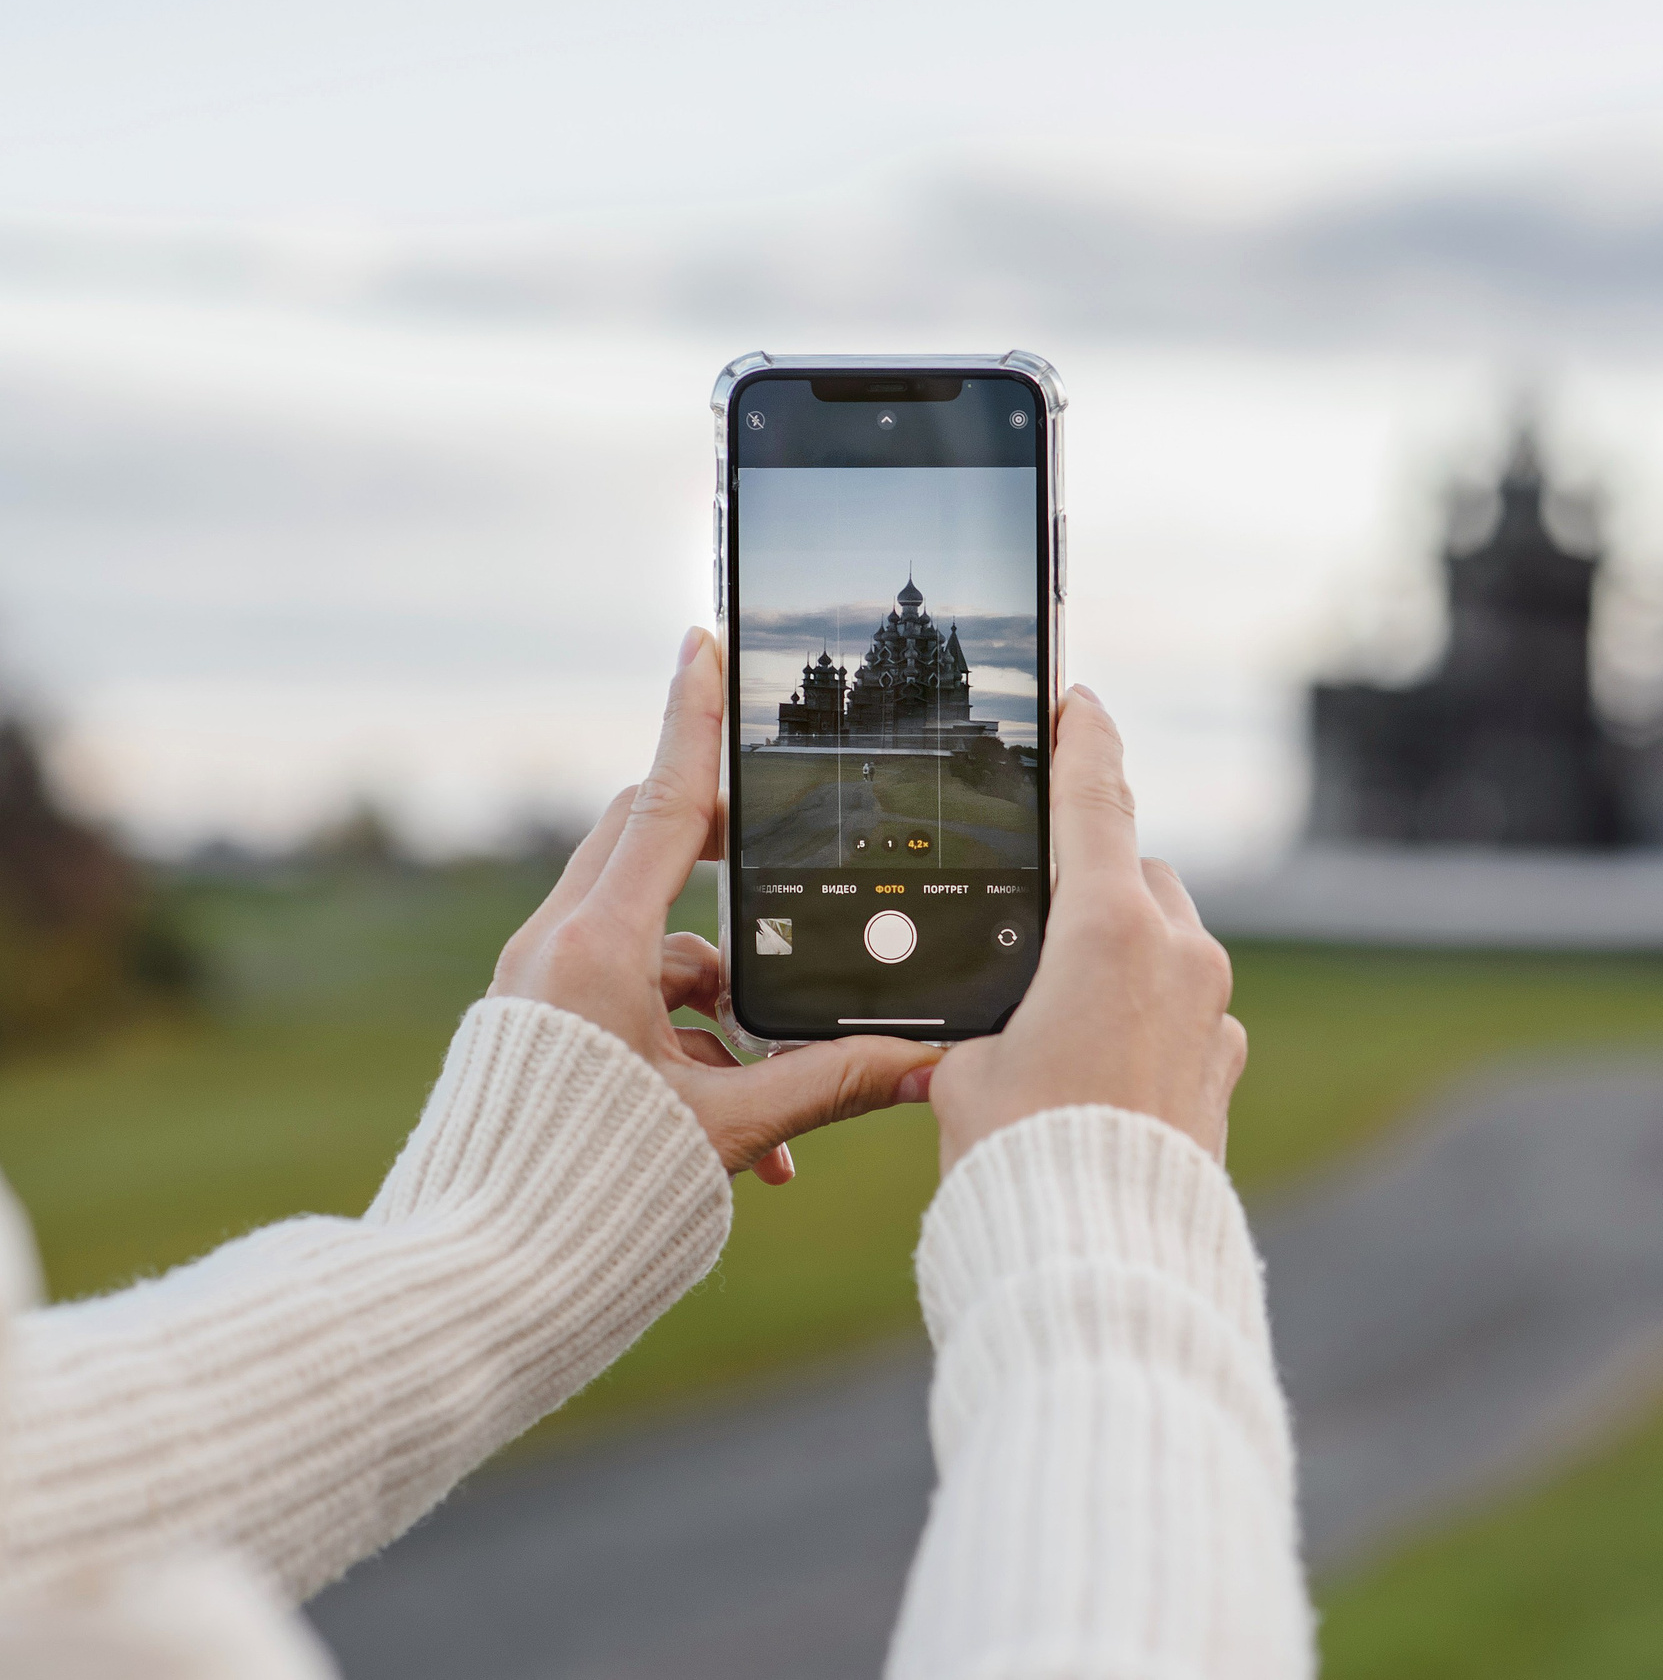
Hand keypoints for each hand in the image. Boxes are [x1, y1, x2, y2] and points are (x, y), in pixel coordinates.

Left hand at [490, 627, 941, 1182]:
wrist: (474, 1281)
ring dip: (727, 995)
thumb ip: (831, 1083)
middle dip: (731, 854)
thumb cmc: (589, 1197)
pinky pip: (628, 1003)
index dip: (693, 720)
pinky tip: (752, 1142)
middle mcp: (556, 948)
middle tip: (792, 850)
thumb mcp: (730, 1130)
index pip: (665, 805)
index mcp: (596, 948)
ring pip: (654, 942)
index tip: (703, 641)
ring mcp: (541, 987)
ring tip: (783, 1093)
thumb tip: (927, 1063)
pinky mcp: (539, 1030)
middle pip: (652, 847)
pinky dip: (691, 1045)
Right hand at [922, 686, 1246, 1173]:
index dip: (1083, 739)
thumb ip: (975, 1018)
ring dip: (1123, 958)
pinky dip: (1149, 1018)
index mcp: (1110, 928)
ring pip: (1167, 945)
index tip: (1080, 700)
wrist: (1101, 1257)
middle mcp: (1180, 954)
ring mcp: (1215, 1011)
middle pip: (1136, 876)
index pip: (1096, 798)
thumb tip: (975, 1025)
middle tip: (1030, 937)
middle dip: (1092, 889)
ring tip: (1054, 1024)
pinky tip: (1098, 1071)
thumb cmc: (1021, 1157)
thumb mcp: (962, 1070)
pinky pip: (1189, 1011)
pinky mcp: (1225, 1065)